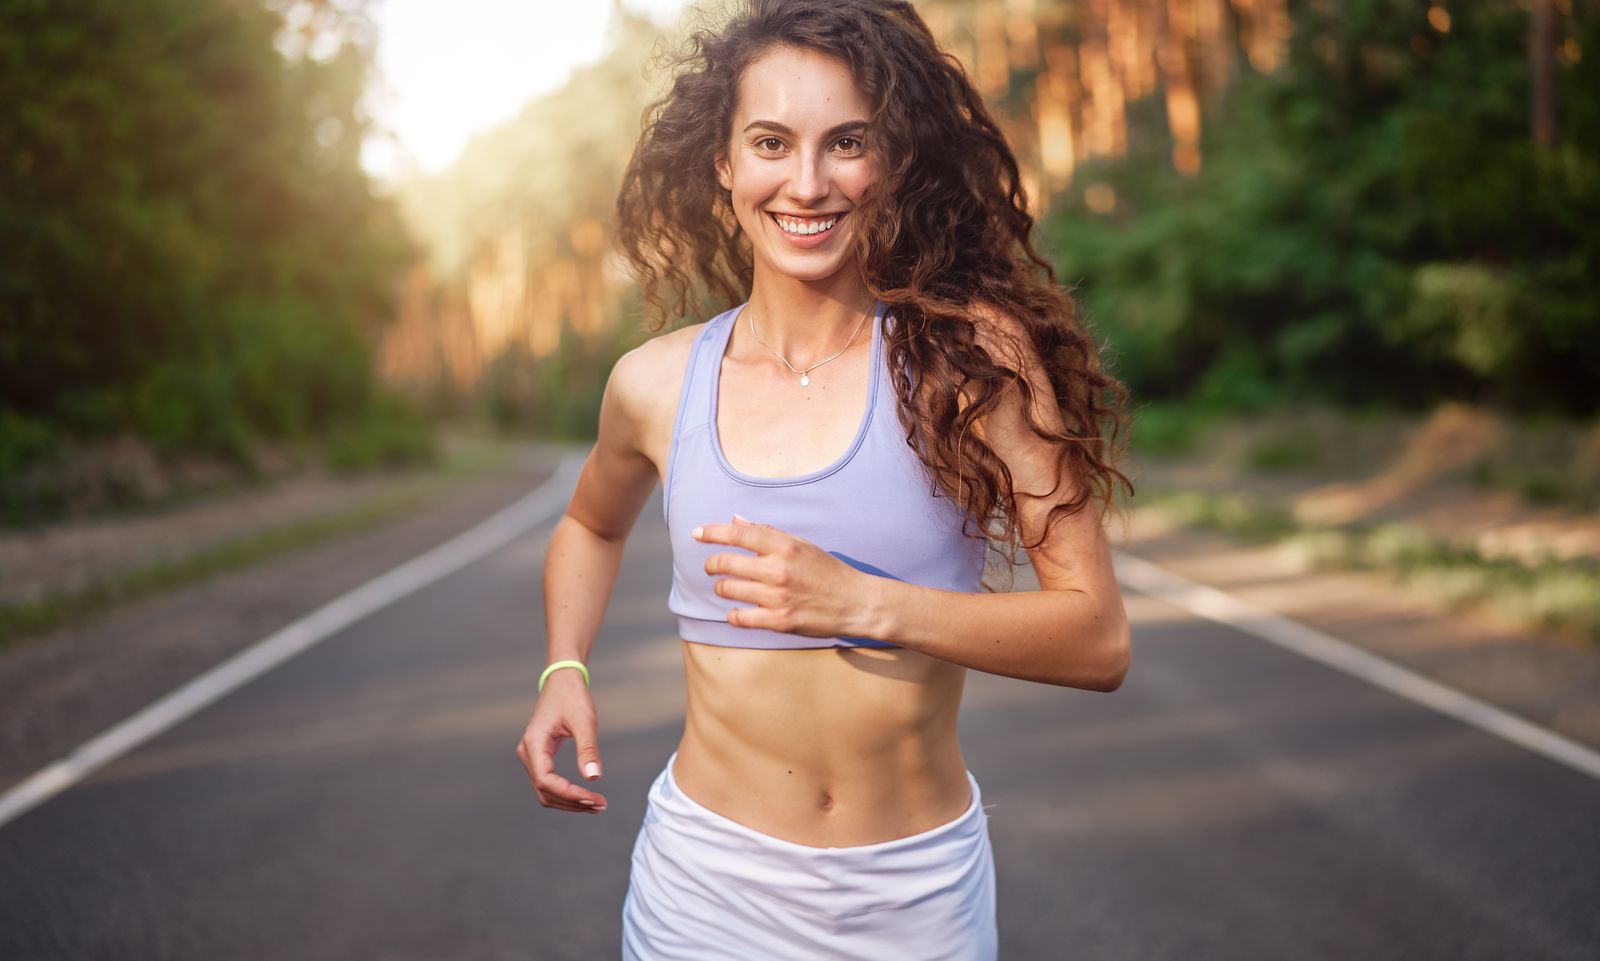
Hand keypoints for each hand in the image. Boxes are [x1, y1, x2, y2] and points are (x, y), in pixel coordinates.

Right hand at [514, 669, 606, 813]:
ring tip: (596, 805)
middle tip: (600, 805)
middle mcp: (528, 753)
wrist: (562, 681)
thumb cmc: (572, 696)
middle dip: (572, 802)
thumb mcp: (584, 720)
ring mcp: (531, 757)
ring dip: (570, 801)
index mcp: (534, 744)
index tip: (593, 798)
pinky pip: (549, 783)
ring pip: (545, 792)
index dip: (569, 794)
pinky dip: (566, 793)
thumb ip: (588, 749)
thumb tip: (593, 777)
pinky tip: (585, 796)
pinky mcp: (539, 758)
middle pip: (545, 791)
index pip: (546, 780)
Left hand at [693, 513, 877, 638]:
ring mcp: (778, 596)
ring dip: (722, 588)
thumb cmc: (828, 571)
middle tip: (711, 567)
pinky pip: (741, 618)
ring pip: (729, 590)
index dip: (712, 532)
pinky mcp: (780, 621)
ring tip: (725, 588)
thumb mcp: (802, 545)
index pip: (738, 533)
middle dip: (712, 564)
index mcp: (784, 546)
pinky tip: (736, 612)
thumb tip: (735, 519)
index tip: (696, 533)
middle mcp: (778, 569)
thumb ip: (768, 532)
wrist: (856, 603)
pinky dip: (733, 615)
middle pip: (726, 563)